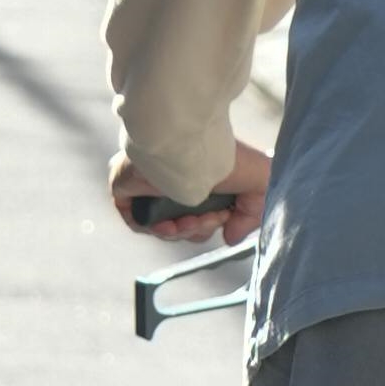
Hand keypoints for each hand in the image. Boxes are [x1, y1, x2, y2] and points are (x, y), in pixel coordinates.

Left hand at [114, 138, 270, 241]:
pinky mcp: (125, 185)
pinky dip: (153, 228)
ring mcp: (149, 182)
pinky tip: (166, 223)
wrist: (197, 147)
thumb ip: (251, 215)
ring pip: (161, 225)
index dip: (212, 224)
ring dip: (179, 232)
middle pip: (183, 224)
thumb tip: (229, 238)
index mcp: (200, 177)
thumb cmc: (231, 157)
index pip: (203, 213)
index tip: (223, 217)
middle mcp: (175, 178)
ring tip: (186, 220)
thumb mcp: (259, 186)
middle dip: (197, 230)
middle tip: (205, 217)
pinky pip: (136, 219)